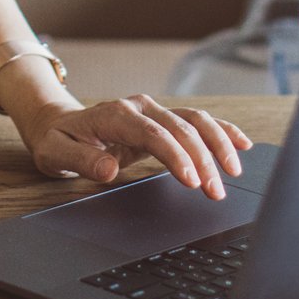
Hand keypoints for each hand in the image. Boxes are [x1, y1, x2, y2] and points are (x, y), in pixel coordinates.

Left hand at [17, 96, 252, 199]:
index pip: (154, 133)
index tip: (192, 180)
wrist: (58, 124)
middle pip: (181, 128)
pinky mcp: (164, 120)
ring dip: (218, 145)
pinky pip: (197, 122)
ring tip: (233, 173)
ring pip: (196, 121)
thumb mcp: (57, 153)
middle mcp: (140, 106)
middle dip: (203, 159)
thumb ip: (82, 160)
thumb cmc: (58, 140)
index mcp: (116, 114)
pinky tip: (242, 144)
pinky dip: (221, 131)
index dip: (176, 156)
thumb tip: (108, 169)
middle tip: (215, 191)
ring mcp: (154, 110)